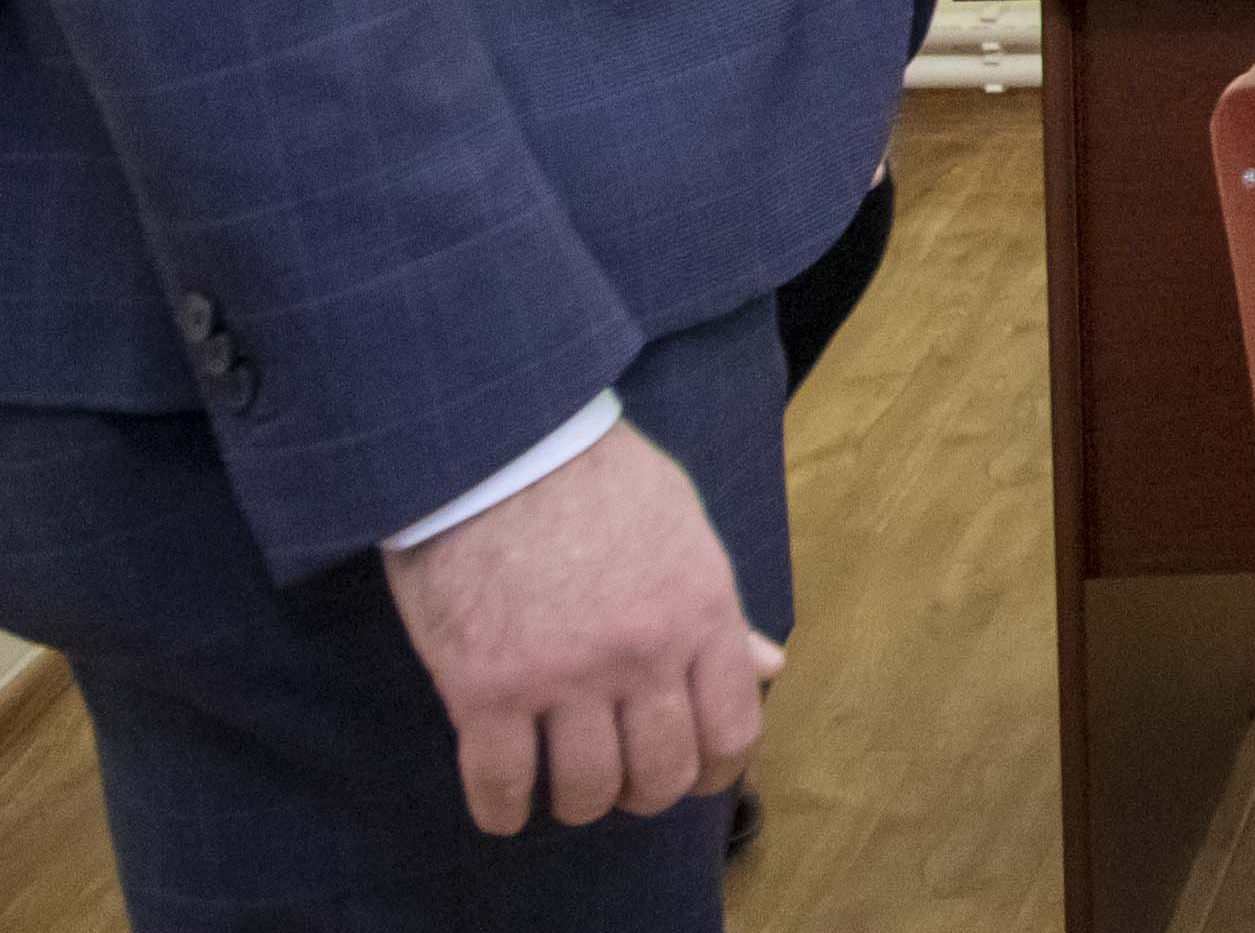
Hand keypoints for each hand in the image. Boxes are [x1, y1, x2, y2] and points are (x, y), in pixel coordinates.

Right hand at [382, 419, 780, 834]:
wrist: (495, 443)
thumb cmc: (593, 475)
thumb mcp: (680, 526)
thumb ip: (721, 608)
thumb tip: (771, 665)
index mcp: (700, 610)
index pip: (733, 729)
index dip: (715, 770)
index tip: (691, 775)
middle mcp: (642, 653)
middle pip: (661, 775)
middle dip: (645, 793)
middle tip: (621, 781)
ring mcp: (563, 676)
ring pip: (587, 791)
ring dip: (578, 803)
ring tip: (563, 786)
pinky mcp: (483, 690)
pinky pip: (500, 787)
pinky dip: (503, 811)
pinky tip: (503, 805)